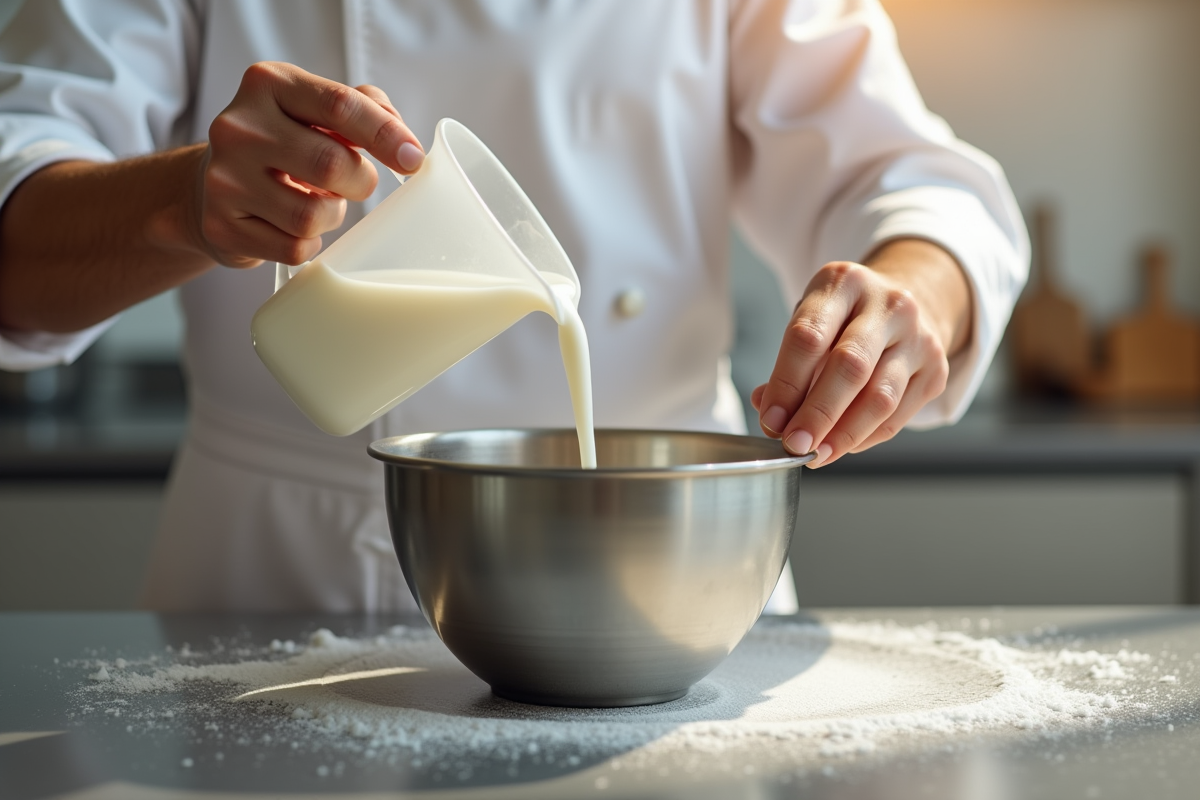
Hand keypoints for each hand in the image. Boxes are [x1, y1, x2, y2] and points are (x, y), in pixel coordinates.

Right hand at [195, 62, 423, 267]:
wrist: (211, 184)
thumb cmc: (283, 144)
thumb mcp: (317, 110)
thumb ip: (365, 109)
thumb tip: (405, 144)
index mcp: (268, 84)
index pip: (340, 105)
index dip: (386, 135)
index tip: (412, 159)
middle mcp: (238, 127)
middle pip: (331, 164)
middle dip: (360, 181)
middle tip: (355, 182)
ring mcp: (224, 178)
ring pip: (312, 215)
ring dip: (332, 215)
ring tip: (317, 201)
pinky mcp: (221, 225)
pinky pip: (294, 248)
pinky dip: (309, 244)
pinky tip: (294, 225)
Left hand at [751, 239, 971, 467]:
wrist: (906, 304)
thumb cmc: (844, 318)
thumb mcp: (811, 320)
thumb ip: (788, 364)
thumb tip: (772, 415)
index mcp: (844, 283)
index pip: (809, 336)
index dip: (786, 383)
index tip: (771, 419)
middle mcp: (888, 305)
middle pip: (850, 366)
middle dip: (817, 413)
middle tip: (794, 444)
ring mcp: (919, 337)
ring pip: (880, 398)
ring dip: (843, 434)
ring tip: (816, 454)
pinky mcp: (936, 370)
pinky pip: (897, 416)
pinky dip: (865, 438)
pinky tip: (841, 445)